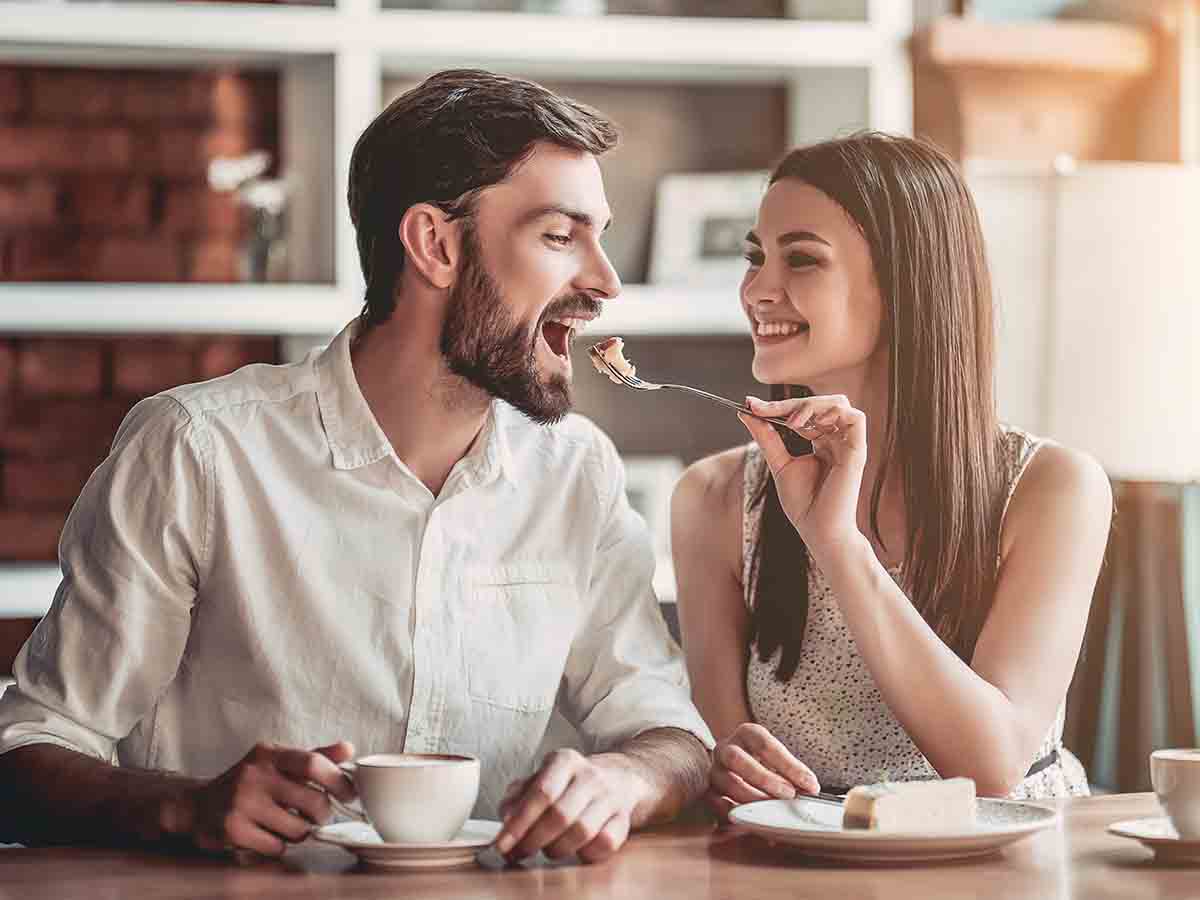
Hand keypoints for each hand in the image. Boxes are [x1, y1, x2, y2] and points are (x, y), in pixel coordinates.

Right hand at [175, 740, 356, 857]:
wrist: (198, 805)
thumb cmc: (250, 782)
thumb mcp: (278, 761)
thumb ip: (315, 756)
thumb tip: (348, 749)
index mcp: (269, 753)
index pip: (313, 763)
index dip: (338, 781)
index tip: (349, 794)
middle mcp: (254, 774)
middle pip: (313, 801)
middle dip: (323, 814)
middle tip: (318, 815)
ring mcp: (241, 802)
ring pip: (298, 829)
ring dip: (301, 832)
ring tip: (288, 823)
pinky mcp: (232, 829)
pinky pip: (277, 846)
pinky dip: (280, 845)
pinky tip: (268, 834)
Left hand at [494, 748, 644, 863]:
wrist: (617, 779)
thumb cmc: (569, 784)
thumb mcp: (541, 778)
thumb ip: (518, 795)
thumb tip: (507, 817)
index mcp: (565, 761)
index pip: (541, 793)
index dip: (519, 823)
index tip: (502, 844)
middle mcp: (590, 776)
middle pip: (560, 815)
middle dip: (534, 840)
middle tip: (519, 852)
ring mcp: (610, 798)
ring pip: (582, 832)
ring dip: (557, 849)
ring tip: (546, 850)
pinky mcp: (623, 819)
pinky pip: (605, 844)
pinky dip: (586, 854)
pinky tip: (575, 850)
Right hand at [707, 723, 818, 820]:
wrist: (735, 766)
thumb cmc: (762, 762)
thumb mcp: (777, 759)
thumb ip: (792, 772)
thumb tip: (811, 789)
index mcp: (746, 734)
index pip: (765, 745)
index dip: (789, 765)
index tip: (810, 784)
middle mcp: (726, 748)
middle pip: (737, 759)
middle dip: (765, 779)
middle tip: (789, 795)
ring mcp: (715, 770)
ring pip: (727, 783)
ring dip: (753, 798)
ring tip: (774, 811)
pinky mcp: (708, 792)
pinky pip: (716, 803)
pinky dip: (735, 813)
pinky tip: (752, 821)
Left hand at [739, 394, 867, 554]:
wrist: (818, 530)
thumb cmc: (803, 504)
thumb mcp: (779, 464)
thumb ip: (766, 437)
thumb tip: (746, 412)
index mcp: (821, 442)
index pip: (803, 412)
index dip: (779, 406)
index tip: (751, 405)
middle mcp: (836, 440)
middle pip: (819, 403)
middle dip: (789, 402)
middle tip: (762, 408)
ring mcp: (848, 444)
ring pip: (838, 403)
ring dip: (811, 405)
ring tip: (791, 422)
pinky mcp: (857, 451)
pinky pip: (855, 417)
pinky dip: (832, 412)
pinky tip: (809, 425)